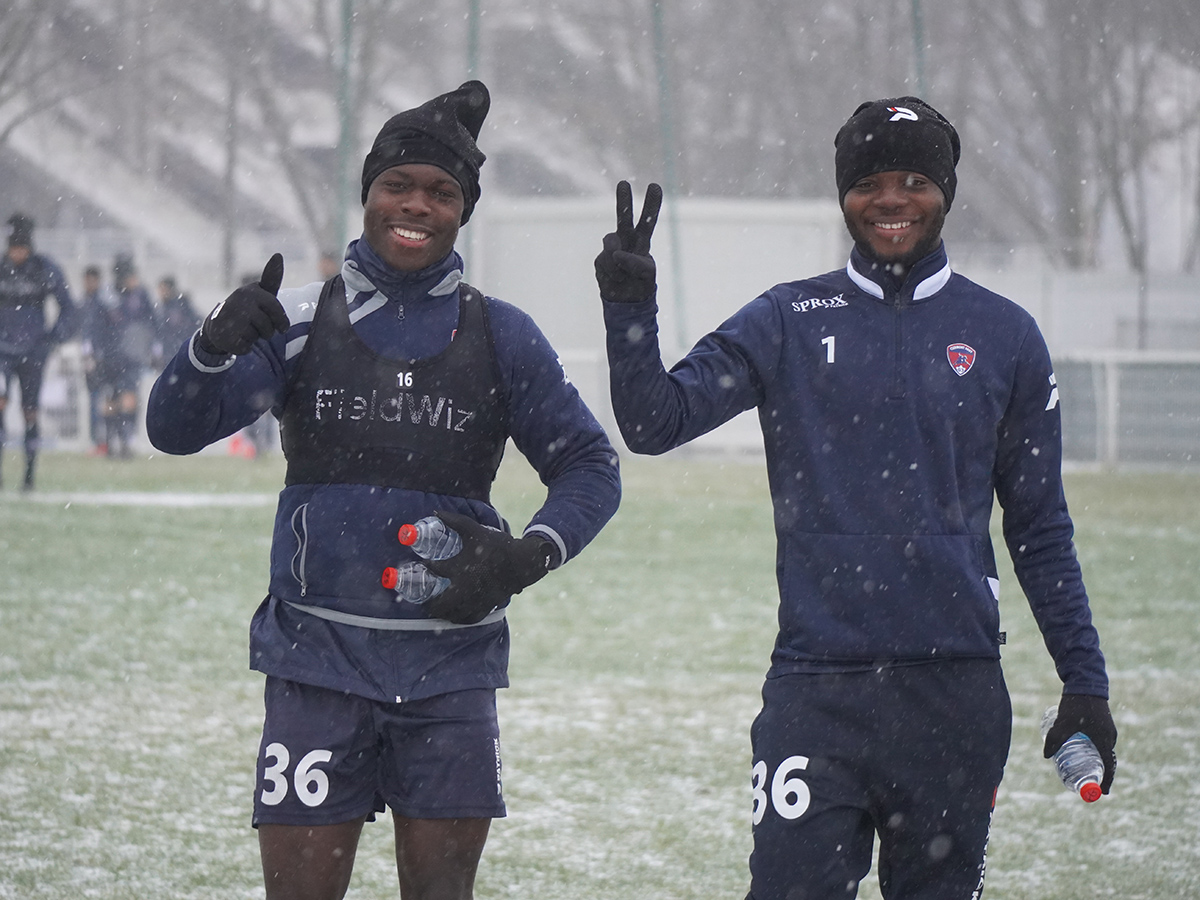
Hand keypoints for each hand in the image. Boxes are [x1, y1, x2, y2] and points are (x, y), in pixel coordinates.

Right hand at [197, 254, 287, 355]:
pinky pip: (246, 347)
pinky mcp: (223, 335)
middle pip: (269, 326)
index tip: (282, 327)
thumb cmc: (247, 308)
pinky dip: (245, 346)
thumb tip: (278, 254)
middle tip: (261, 327)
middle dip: (269, 331)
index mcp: (251, 291)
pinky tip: (236, 337)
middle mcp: (239, 301)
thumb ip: (271, 278)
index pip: (274, 307)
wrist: (218, 325)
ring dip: (256, 337)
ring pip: (258, 336)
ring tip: (245, 329)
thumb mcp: (261, 293)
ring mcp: (230, 317)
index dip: (281, 320)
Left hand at [424, 510, 553, 624]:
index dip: (426, 566)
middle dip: (429, 603)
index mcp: (461, 567)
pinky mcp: (485, 606)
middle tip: (424, 598)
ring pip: (452, 614)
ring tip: (436, 607)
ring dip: (441, 611)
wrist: (522, 562)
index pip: (434, 568)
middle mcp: (466, 587)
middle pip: (440, 604)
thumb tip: (435, 512)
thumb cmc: (497, 545)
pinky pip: (467, 619)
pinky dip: (458, 618)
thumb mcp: (474, 529)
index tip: (424, 563)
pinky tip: (454, 614)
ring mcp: (476, 599)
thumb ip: (454, 521)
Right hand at [594, 180, 662, 303]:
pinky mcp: (600, 259)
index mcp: (642, 240)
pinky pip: (605, 261)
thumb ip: (636, 261)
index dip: (652, 204)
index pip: (648, 220)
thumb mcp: (647, 273)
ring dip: (618, 260)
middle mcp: (626, 240)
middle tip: (623, 183)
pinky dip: (613, 272)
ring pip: (611, 243)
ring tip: (624, 274)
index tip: (656, 186)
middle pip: (623, 218)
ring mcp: (611, 248)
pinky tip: (617, 279)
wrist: (625, 300)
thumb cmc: (641, 282)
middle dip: (623, 201)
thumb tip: (616, 254)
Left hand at [1043, 693, 1117, 792]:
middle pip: (1106, 760)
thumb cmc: (1077, 704)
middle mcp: (1110, 736)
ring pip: (1104, 751)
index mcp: (1105, 740)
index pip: (1108, 766)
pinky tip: (1082, 751)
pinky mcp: (1103, 723)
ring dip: (1096, 762)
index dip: (1105, 780)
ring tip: (1084, 769)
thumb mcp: (1063, 723)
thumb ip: (1055, 739)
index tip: (1101, 792)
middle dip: (1099, 773)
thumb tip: (1046, 756)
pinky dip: (1095, 751)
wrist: (1085, 682)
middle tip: (1088, 782)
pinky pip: (1101, 742)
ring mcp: (1108, 730)